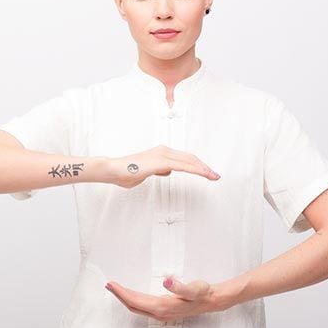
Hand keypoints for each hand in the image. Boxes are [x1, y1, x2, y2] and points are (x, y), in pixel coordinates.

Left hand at [104, 276, 219, 322]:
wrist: (211, 300)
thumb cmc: (202, 293)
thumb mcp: (194, 288)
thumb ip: (180, 287)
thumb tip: (167, 282)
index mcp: (162, 307)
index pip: (136, 301)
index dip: (122, 293)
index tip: (112, 284)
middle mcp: (159, 312)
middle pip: (133, 305)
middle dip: (119, 295)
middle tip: (109, 284)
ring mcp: (160, 312)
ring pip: (137, 306)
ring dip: (125, 297)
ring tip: (115, 288)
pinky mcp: (163, 310)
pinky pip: (142, 306)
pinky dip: (133, 299)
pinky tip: (131, 294)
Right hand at [106, 145, 220, 188]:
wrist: (113, 170)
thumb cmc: (125, 173)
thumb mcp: (146, 173)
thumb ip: (158, 171)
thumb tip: (166, 171)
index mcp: (161, 153)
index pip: (184, 158)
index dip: (197, 165)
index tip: (207, 173)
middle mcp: (164, 151)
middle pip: (190, 158)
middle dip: (204, 167)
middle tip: (215, 175)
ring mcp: (163, 155)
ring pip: (189, 161)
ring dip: (203, 169)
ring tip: (213, 176)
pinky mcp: (161, 161)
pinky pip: (183, 166)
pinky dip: (196, 170)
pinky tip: (204, 174)